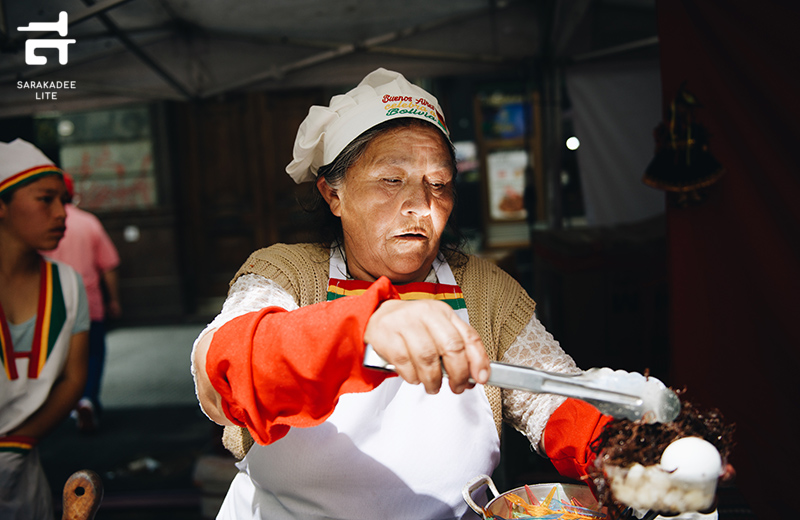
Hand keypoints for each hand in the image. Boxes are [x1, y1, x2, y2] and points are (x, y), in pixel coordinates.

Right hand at [364, 299, 489, 394]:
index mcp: (443, 312)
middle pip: (450, 347)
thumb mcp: (438, 328)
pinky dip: (413, 377)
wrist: (379, 317)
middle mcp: (425, 314)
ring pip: (427, 358)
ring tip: (433, 385)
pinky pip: (405, 364)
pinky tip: (415, 376)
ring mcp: (405, 323)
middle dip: (458, 374)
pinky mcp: (386, 336)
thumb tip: (475, 373)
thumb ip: (458, 347)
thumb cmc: (413, 326)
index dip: (478, 360)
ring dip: (434, 380)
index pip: (468, 336)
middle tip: (457, 386)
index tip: (480, 378)